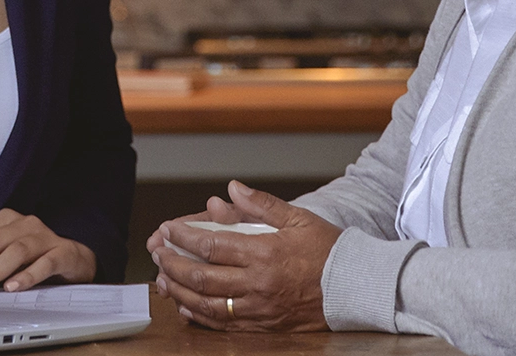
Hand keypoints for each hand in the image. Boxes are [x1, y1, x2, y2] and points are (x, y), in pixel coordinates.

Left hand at [0, 209, 96, 293]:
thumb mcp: (5, 257)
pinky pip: (45, 263)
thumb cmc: (34, 257)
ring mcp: (45, 237)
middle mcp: (25, 224)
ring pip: (17, 250)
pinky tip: (13, 287)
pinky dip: (28, 275)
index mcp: (6, 221)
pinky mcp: (63, 252)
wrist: (74, 260)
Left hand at [150, 180, 340, 332]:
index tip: (168, 229)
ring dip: (180, 291)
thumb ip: (261, 204)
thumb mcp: (297, 218)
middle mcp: (258, 283)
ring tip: (164, 278)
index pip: (211, 245)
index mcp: (264, 253)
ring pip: (208, 303)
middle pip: (202, 277)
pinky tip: (186, 306)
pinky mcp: (265, 325)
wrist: (356, 287)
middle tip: (159, 253)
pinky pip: (224, 324)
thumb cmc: (328, 249)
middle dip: (174, 264)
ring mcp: (260, 308)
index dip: (184, 238)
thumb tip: (232, 189)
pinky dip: (200, 316)